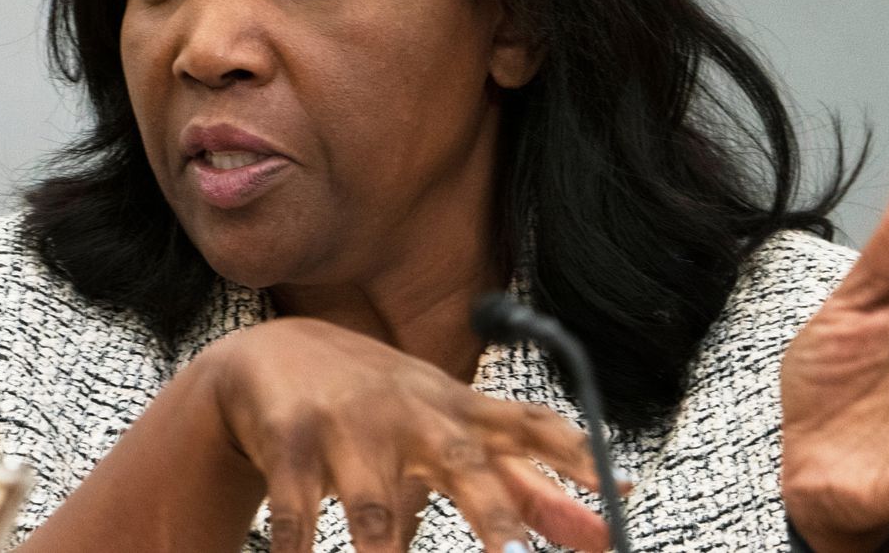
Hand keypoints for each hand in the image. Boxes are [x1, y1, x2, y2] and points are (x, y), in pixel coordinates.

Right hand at [205, 317, 613, 551]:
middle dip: (490, 510)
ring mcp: (348, 428)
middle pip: (459, 459)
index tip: (618, 488)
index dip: (575, 454)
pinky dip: (296, 550)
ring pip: (371, 504)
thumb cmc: (383, 408)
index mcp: (457, 411)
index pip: (529, 424)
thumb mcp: (450, 432)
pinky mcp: (290, 446)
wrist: (270, 355)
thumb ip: (527, 484)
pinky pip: (296, 514)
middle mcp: (410, 414)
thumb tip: (611, 519)